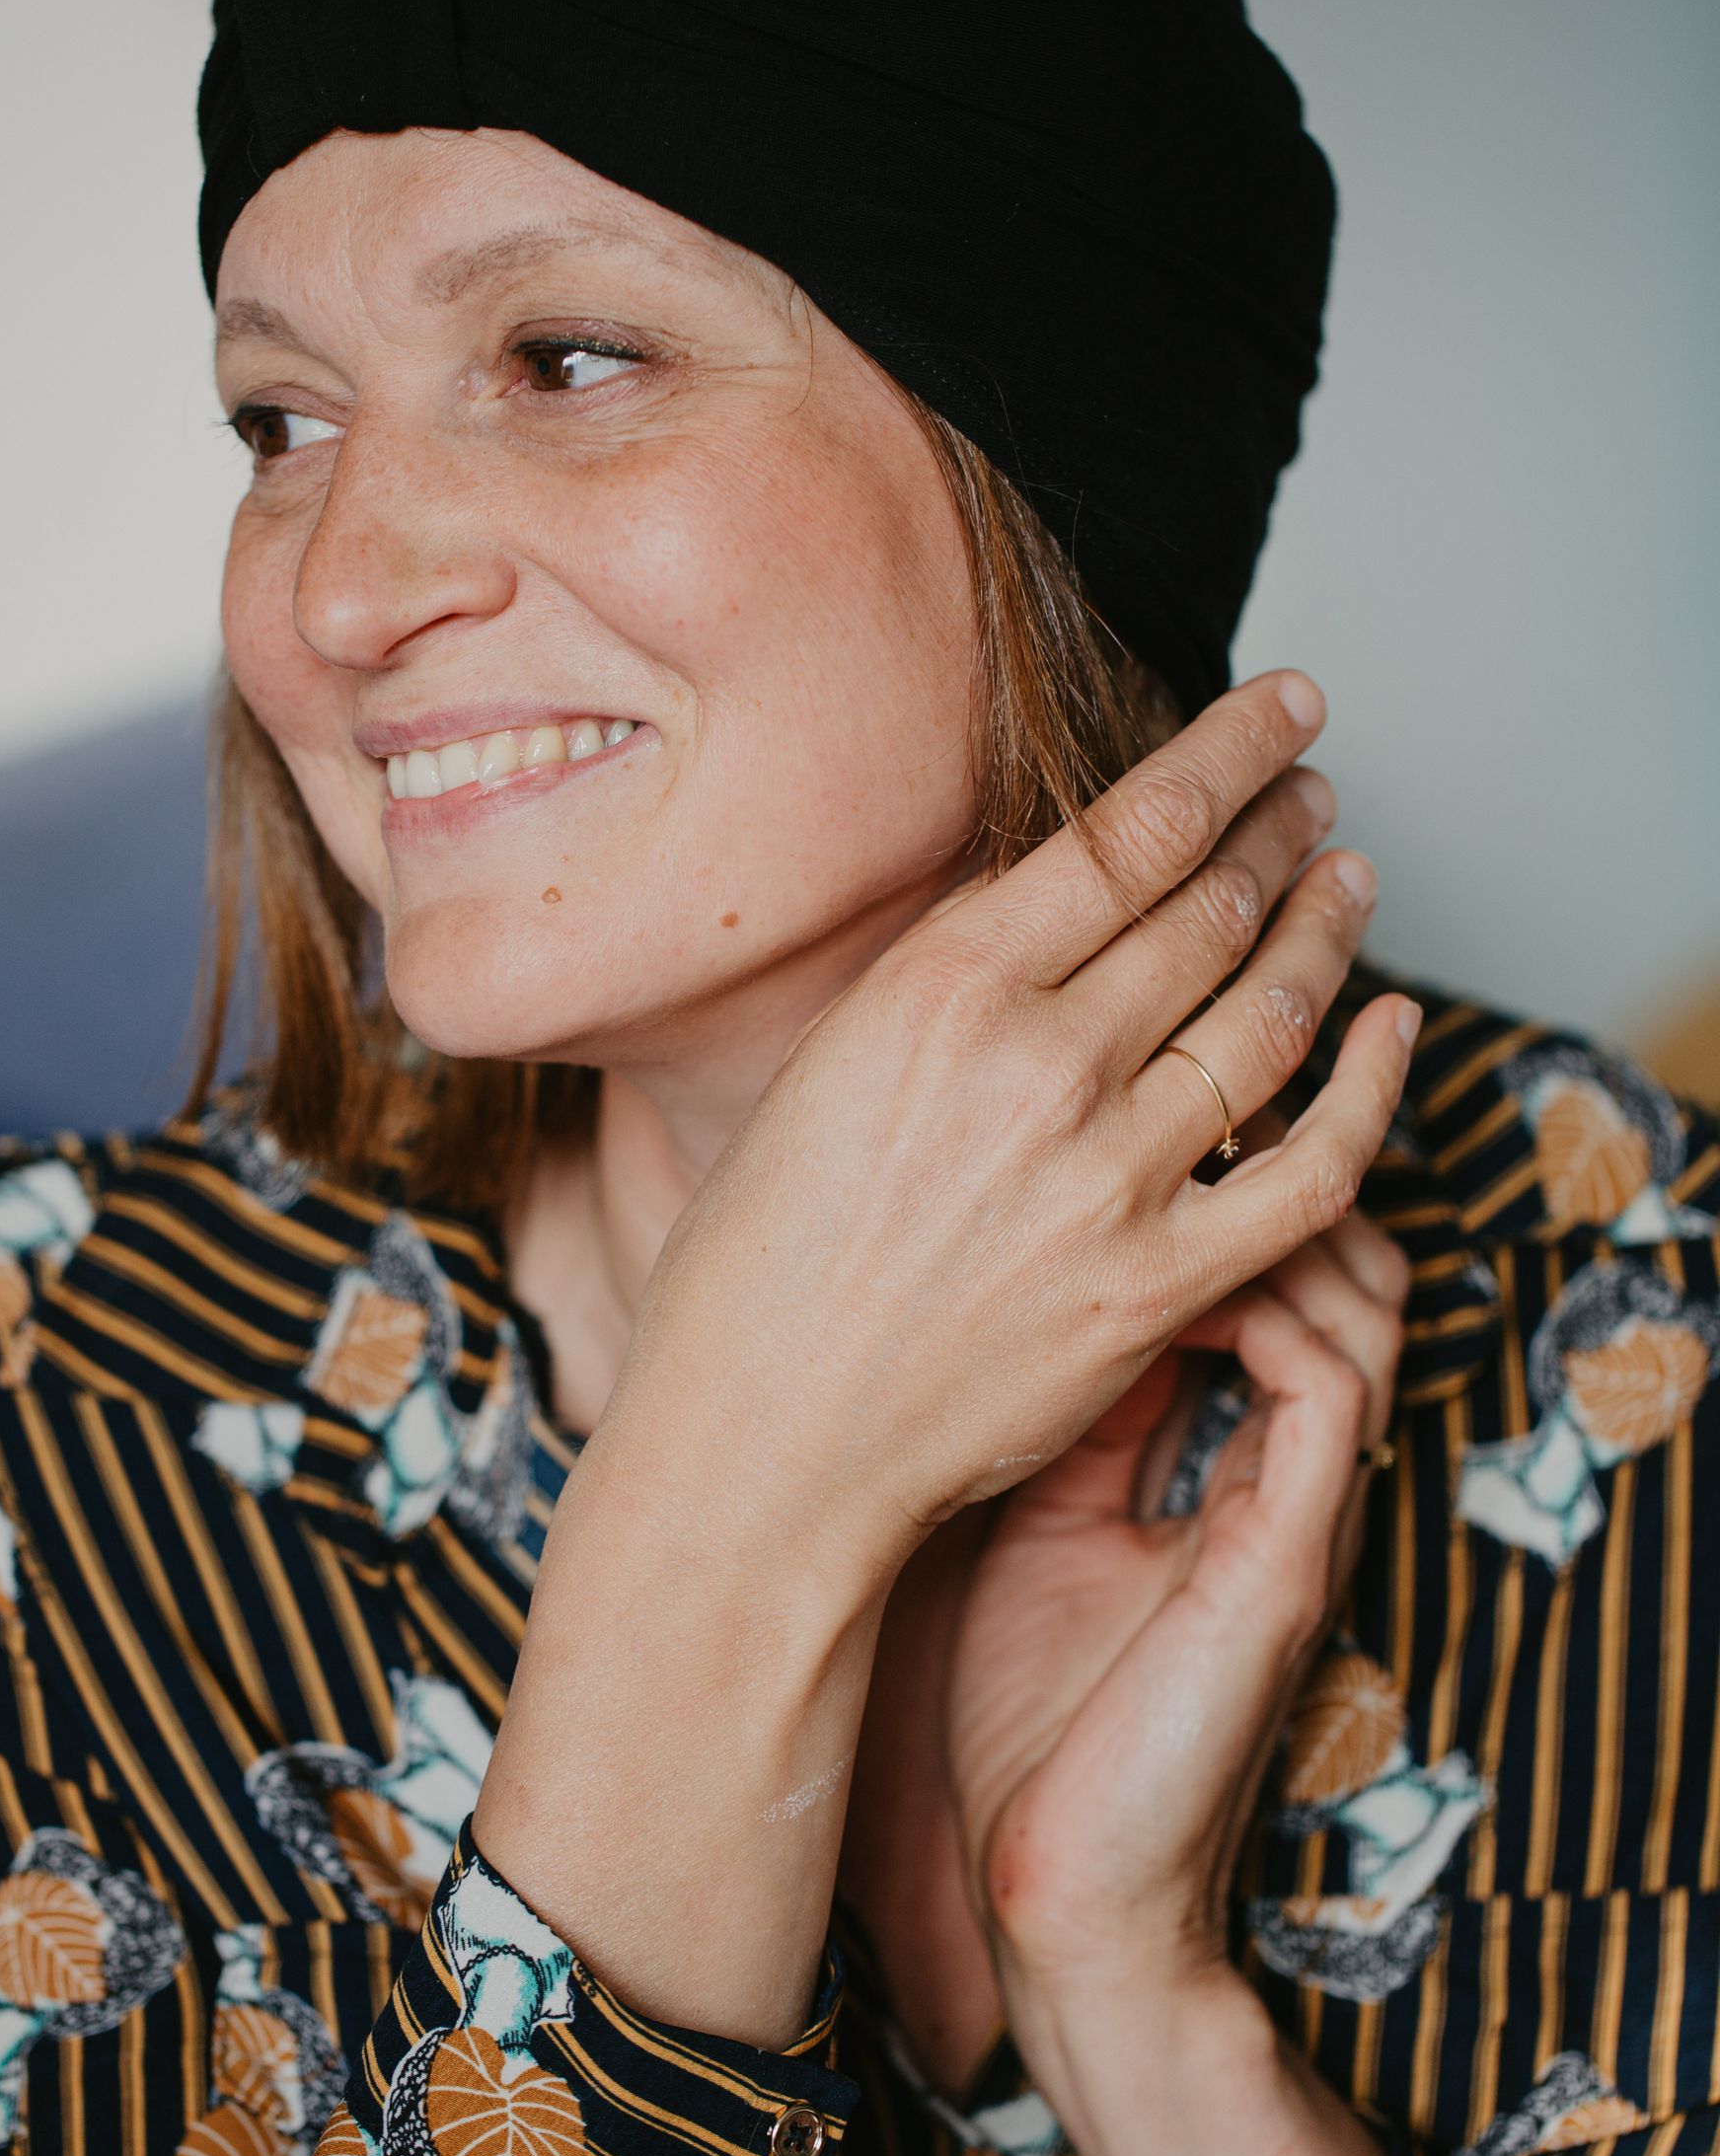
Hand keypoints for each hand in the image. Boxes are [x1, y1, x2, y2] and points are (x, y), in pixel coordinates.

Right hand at [599, 668, 1417, 1593]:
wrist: (764, 1443)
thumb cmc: (761, 1262)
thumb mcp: (830, 1063)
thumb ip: (955, 982)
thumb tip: (1063, 906)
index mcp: (940, 988)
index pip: (1131, 831)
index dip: (1232, 755)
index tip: (1284, 712)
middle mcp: (1038, 1065)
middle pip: (1212, 906)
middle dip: (1282, 830)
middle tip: (1313, 794)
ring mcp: (1109, 1176)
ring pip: (1269, 1014)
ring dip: (1326, 930)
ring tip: (1348, 877)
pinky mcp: (1159, 1282)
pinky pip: (1309, 1165)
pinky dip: (1370, 1087)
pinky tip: (1395, 1031)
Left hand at [948, 1209, 1409, 2000]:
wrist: (1063, 1905)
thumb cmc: (1026, 1728)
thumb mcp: (1031, 1527)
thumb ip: (1059, 1414)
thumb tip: (1016, 1285)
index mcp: (1235, 1476)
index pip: (1284, 1288)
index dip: (1226, 1198)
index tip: (1130, 1135)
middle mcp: (1287, 1484)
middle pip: (1344, 1272)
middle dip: (1267, 1180)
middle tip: (1170, 1121)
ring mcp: (1299, 1518)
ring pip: (1356, 1307)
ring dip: (1270, 1218)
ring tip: (1175, 1173)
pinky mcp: (1284, 1560)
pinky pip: (1325, 1384)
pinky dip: (1261, 1303)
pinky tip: (1168, 1274)